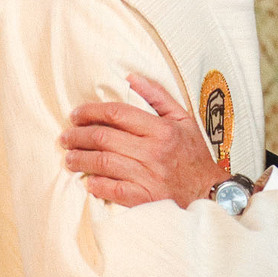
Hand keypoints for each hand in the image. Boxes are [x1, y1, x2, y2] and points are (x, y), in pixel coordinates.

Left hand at [60, 74, 228, 206]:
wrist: (212, 193)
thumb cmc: (195, 155)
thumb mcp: (184, 119)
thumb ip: (158, 97)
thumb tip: (131, 77)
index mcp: (162, 129)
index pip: (117, 114)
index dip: (91, 112)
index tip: (76, 114)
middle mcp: (154, 151)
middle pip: (104, 138)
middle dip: (78, 135)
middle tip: (65, 137)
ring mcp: (149, 176)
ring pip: (103, 163)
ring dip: (80, 159)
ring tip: (69, 158)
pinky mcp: (146, 199)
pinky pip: (114, 190)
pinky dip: (97, 185)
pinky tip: (88, 182)